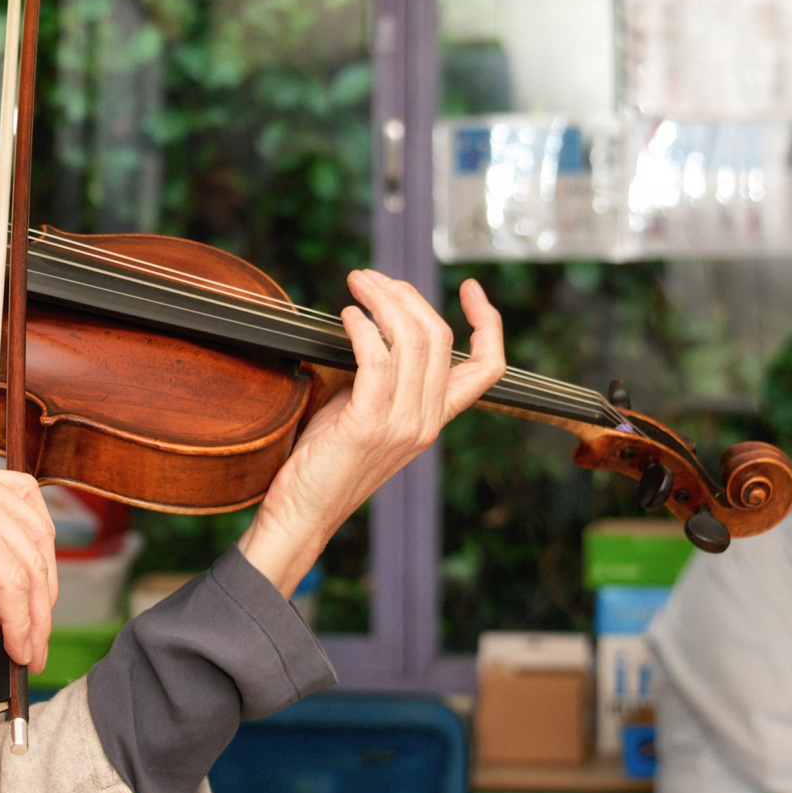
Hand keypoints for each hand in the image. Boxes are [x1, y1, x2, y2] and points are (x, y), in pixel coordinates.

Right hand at [0, 453, 57, 669]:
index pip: (26, 521)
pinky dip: (17, 613)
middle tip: (34, 646)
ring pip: (30, 559)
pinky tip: (11, 640)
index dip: (37, 570)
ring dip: (34, 615)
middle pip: (38, 541)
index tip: (32, 615)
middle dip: (42, 600)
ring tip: (25, 654)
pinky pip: (8, 572)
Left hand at [238, 274, 505, 596]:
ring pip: (412, 341)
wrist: (303, 515)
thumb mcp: (366, 413)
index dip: (488, 324)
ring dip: (382, 300)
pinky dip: (363, 328)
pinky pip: (377, 359)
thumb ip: (382, 377)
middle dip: (406, 294)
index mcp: (434, 419)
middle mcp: (427, 422)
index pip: (489, 368)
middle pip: (440, 337)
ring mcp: (401, 426)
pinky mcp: (367, 426)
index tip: (470, 289)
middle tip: (371, 278)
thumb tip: (370, 324)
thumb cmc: (325, 463)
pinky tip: (347, 316)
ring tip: (357, 285)